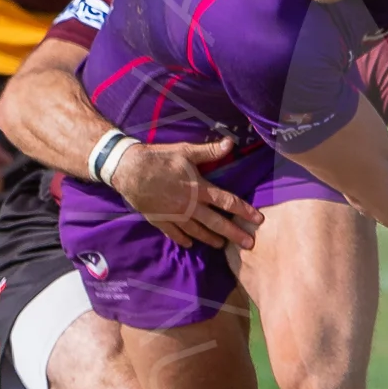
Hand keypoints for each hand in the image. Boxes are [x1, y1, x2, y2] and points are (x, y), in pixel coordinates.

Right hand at [109, 137, 264, 249]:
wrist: (128, 169)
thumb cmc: (159, 158)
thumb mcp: (185, 151)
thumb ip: (209, 151)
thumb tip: (230, 143)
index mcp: (198, 189)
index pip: (227, 202)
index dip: (245, 211)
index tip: (259, 220)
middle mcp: (189, 206)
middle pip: (216, 223)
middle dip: (234, 234)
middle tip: (249, 244)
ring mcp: (174, 216)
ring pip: (197, 232)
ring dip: (211, 239)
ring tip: (222, 246)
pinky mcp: (159, 219)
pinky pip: (174, 234)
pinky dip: (183, 240)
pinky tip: (190, 244)